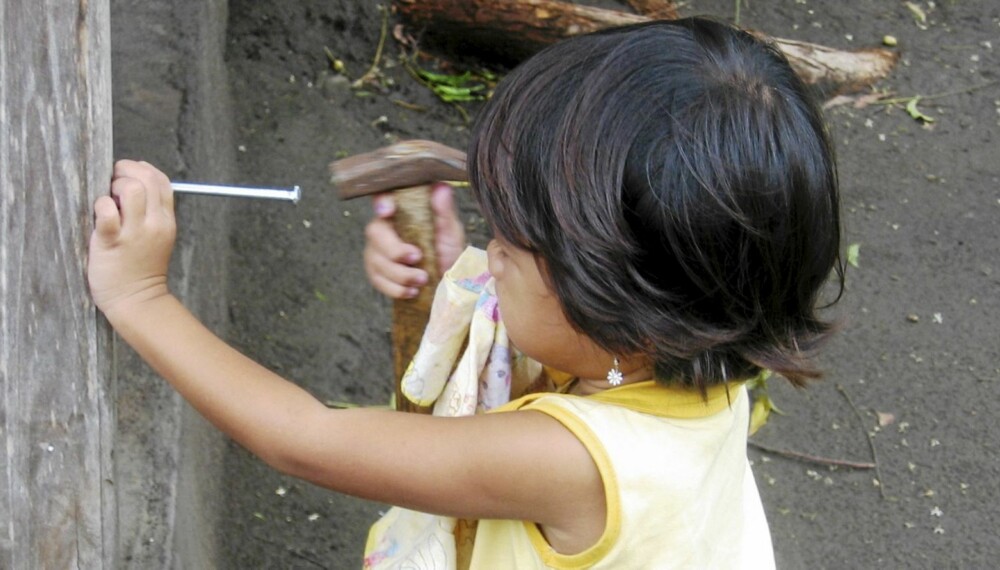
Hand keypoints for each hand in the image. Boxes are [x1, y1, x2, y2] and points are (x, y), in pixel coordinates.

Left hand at [88, 160, 175, 318]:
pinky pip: (107, 211)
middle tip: (112, 185)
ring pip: (130, 188)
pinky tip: (100, 216)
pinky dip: (101, 206)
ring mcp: (134, 232)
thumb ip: (152, 212)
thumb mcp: (159, 237)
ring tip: (108, 201)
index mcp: (166, 220)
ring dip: (114, 187)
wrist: (137, 300)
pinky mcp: (113, 241)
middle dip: (125, 172)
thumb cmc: (141, 268)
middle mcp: (154, 223)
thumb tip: (133, 184)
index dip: (142, 169)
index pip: (161, 180)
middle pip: (147, 178)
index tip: (126, 176)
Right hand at [363, 182, 465, 298]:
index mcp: (400, 212)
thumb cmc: (447, 249)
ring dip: (400, 273)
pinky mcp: (377, 273)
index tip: (388, 211)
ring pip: (376, 260)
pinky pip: (377, 280)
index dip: (381, 202)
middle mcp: (384, 228)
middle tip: (418, 258)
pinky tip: (412, 291)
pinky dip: (395, 289)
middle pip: (375, 232)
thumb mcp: (450, 231)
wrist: (447, 280)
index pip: (382, 198)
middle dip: (395, 249)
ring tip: (423, 279)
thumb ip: (444, 211)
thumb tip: (441, 187)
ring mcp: (377, 251)